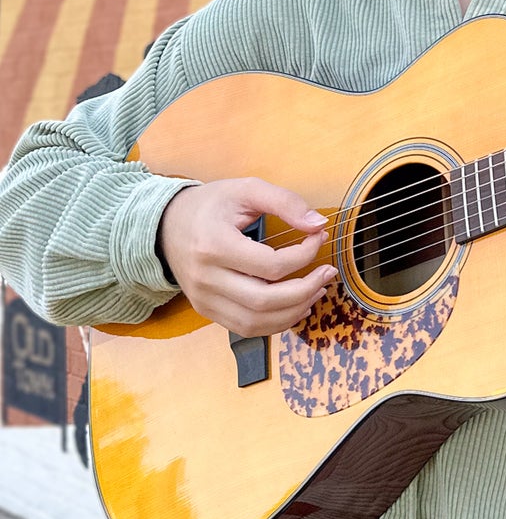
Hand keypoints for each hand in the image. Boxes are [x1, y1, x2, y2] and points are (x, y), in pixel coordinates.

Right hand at [158, 178, 334, 336]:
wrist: (164, 225)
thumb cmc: (210, 206)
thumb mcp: (245, 190)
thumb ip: (284, 202)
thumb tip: (318, 224)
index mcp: (214, 245)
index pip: (271, 265)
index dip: (304, 254)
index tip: (319, 237)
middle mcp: (206, 278)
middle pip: (265, 300)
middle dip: (306, 289)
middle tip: (327, 273)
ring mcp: (204, 298)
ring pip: (257, 321)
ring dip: (295, 310)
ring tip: (317, 290)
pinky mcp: (206, 310)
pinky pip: (246, 328)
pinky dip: (276, 323)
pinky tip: (296, 306)